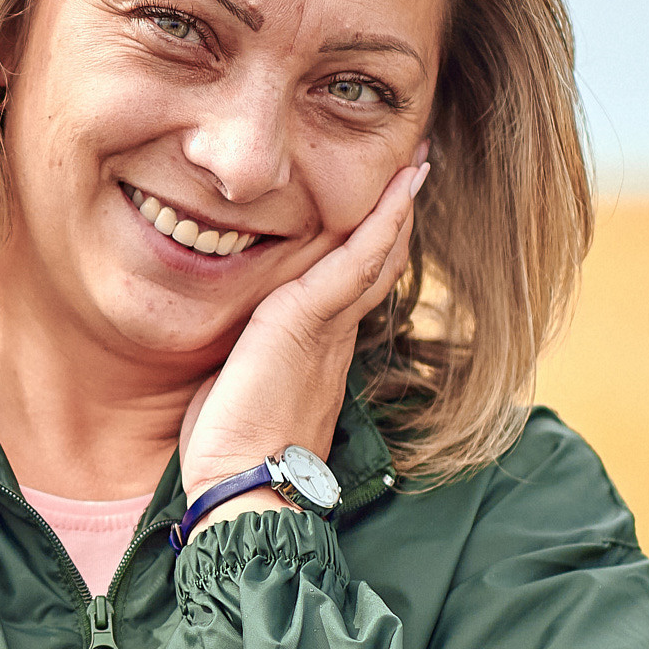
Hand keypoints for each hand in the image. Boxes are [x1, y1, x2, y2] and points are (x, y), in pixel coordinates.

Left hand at [178, 144, 428, 497]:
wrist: (244, 485)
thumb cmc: (233, 450)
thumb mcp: (238, 389)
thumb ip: (245, 359)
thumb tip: (231, 348)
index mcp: (319, 351)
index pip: (351, 287)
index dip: (370, 246)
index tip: (383, 211)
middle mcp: (334, 337)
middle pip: (375, 264)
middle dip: (394, 217)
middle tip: (415, 169)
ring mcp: (328, 328)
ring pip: (374, 256)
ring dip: (397, 206)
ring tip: (417, 163)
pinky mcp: (307, 320)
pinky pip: (355, 260)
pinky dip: (381, 221)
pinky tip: (401, 187)